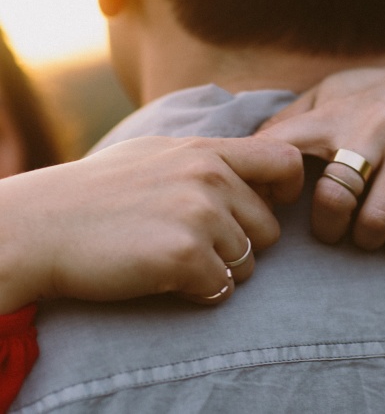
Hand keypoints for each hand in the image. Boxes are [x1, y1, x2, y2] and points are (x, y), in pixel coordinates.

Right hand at [0, 135, 302, 312]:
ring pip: (248, 263)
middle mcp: (210, 177)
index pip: (286, 162)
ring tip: (172, 259)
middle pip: (270, 229)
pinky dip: (199, 292)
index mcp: (206, 151)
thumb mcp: (155, 156)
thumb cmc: (95, 194)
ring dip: (220, 271)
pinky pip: (222, 288)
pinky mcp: (185, 255)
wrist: (38, 226)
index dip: (288, 192)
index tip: (267, 208)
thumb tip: (254, 171)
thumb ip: (208, 160)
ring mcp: (199, 214)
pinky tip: (163, 276)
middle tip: (197, 246)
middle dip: (243, 246)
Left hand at [257, 51, 384, 250]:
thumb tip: (242, 158)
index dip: (267, 189)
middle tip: (335, 230)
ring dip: (367, 239)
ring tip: (369, 232)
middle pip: (332, 198)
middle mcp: (375, 127)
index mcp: (336, 113)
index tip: (280, 203)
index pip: (281, 151)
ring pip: (376, 222)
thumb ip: (291, 122)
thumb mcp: (334, 93)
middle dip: (328, 228)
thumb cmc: (380, 100)